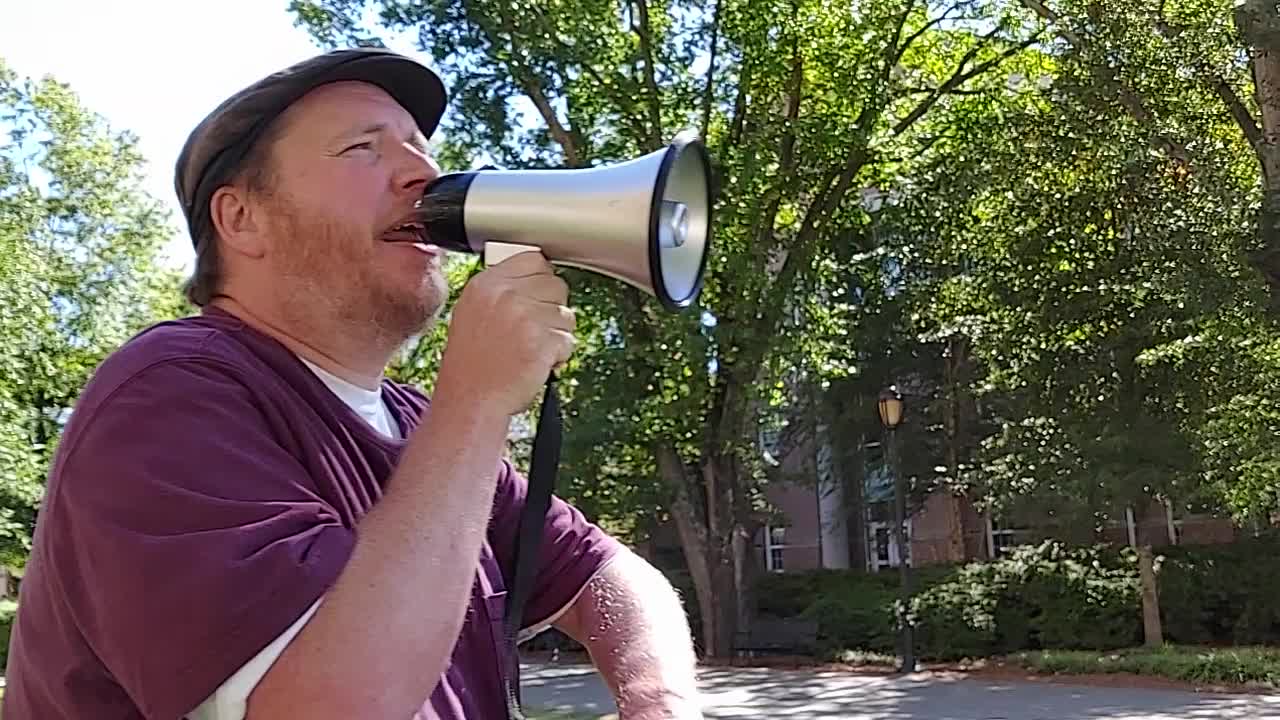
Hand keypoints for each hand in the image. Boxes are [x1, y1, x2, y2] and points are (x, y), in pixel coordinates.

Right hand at [437, 251, 575, 414]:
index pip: (534, 259)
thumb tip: (536, 278)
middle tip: (534, 330)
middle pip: (556, 285)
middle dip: (552, 309)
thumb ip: (500, 292)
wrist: (471, 401)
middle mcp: (506, 296)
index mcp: (486, 285)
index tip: (538, 297)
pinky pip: (568, 340)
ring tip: (532, 350)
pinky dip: (559, 355)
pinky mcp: (543, 341)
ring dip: (556, 335)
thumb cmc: (472, 364)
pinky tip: (538, 364)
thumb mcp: (471, 313)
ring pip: (566, 314)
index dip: (542, 280)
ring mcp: (526, 318)